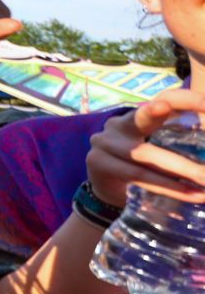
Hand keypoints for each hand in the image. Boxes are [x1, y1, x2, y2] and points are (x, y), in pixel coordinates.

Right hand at [89, 87, 204, 207]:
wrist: (107, 186)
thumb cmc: (144, 165)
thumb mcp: (160, 147)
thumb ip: (183, 142)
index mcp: (141, 115)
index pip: (165, 99)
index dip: (186, 100)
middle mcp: (119, 124)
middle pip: (144, 119)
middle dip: (172, 128)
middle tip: (203, 147)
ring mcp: (105, 143)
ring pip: (146, 155)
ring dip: (182, 170)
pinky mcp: (99, 163)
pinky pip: (137, 175)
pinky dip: (168, 187)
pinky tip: (191, 195)